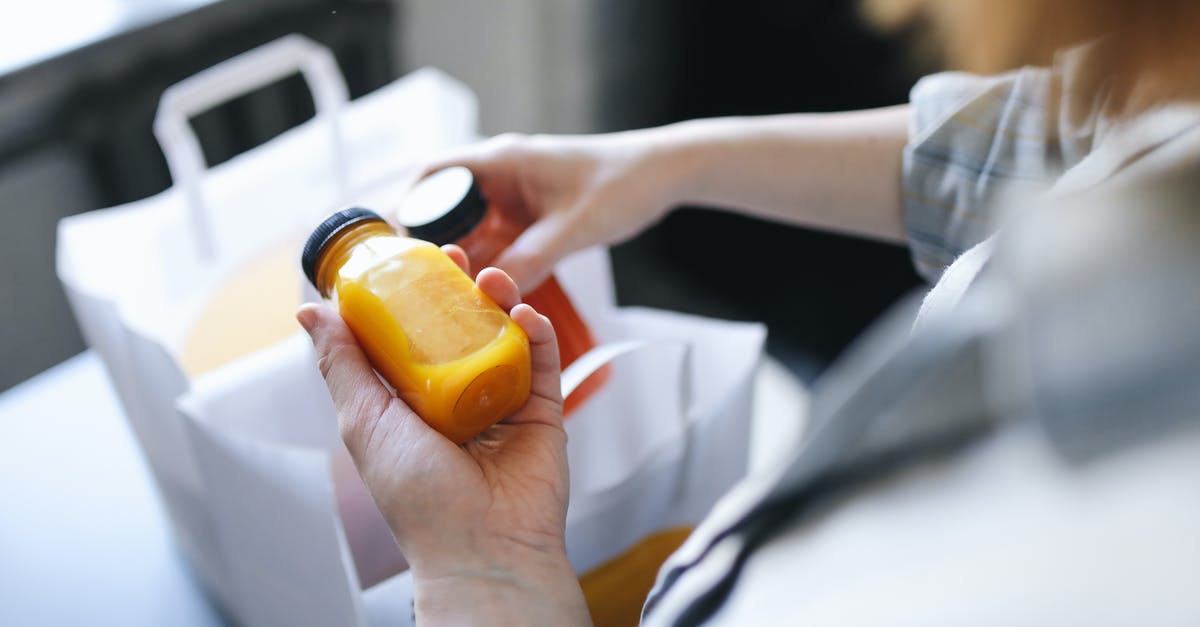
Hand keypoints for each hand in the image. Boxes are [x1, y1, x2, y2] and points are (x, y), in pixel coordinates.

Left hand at [297, 246, 589, 625]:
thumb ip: (342, 364)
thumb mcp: (364, 421)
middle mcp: (455, 400)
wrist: (481, 546)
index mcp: (410, 403)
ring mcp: (500, 405)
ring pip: (503, 338)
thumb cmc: (417, 496)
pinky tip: (526, 313)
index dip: (410, 295)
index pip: (410, 336)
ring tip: (494, 278)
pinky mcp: (540, 415)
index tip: (410, 259)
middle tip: (457, 256)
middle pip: (460, 329)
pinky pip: (543, 365)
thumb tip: (310, 311)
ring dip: (499, 301)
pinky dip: (538, 334)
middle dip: (458, 289)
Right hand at [421, 130, 686, 292]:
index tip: (391, 248)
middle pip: (445, 210)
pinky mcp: (532, 218)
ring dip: (461, 262)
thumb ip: (533, 259)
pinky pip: (499, 244)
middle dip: (429, 246)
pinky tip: (481, 297)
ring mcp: (516, 199)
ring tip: (439, 300)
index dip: (405, 209)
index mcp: (501, 161)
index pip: (432, 176)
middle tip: (411, 287)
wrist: (662, 175)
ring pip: (472, 232)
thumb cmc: (621, 184)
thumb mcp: (574, 227)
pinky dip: (489, 267)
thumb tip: (492, 295)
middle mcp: (501, 177)